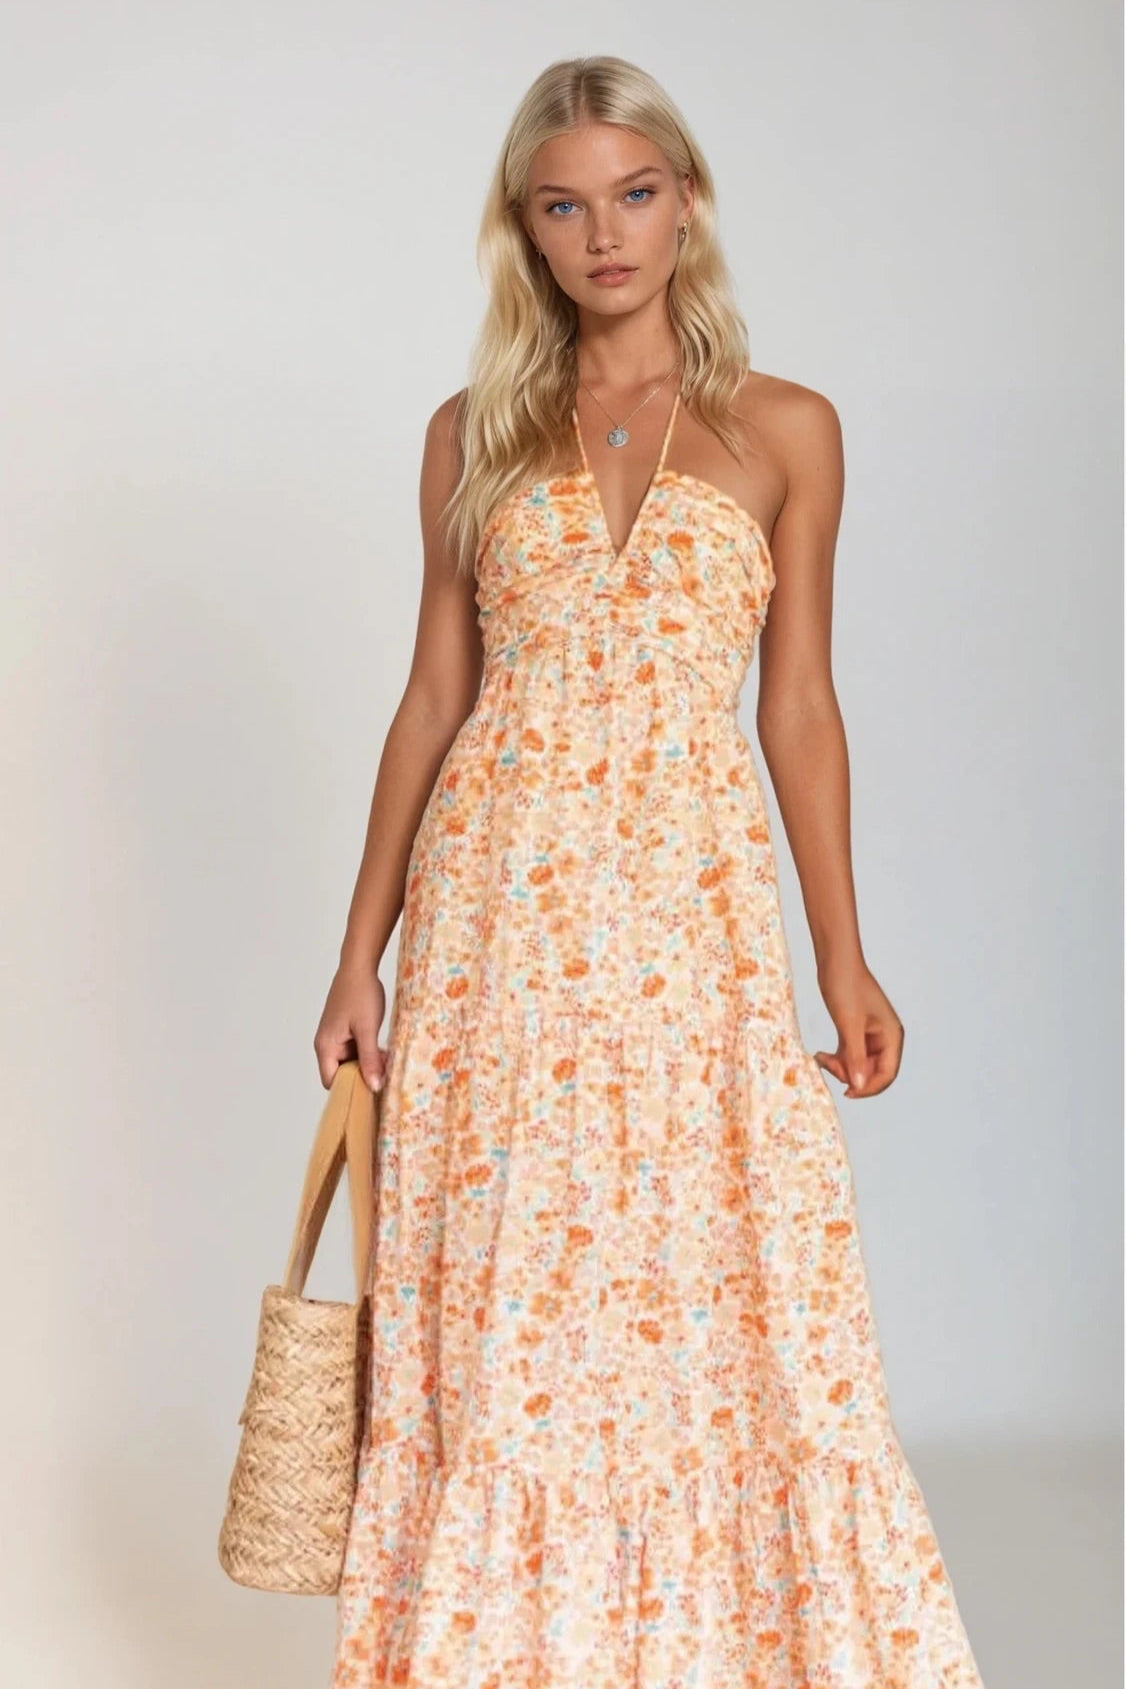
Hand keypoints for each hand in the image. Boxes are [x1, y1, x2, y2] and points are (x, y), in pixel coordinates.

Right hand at [313, 959, 388, 1092]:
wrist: (359, 967)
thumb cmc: (361, 994)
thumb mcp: (367, 1029)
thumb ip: (370, 1059)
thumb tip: (374, 1087)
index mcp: (325, 1047)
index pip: (331, 1082)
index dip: (349, 1090)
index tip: (371, 1093)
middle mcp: (327, 1045)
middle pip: (342, 1074)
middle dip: (362, 1076)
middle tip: (384, 1075)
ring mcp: (336, 1038)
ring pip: (351, 1062)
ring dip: (368, 1064)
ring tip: (386, 1062)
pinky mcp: (345, 1032)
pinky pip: (355, 1051)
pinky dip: (368, 1054)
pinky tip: (383, 1051)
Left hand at [812, 957, 903, 1098]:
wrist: (835, 960)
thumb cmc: (845, 986)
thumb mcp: (848, 1025)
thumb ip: (854, 1057)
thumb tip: (858, 1086)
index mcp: (891, 1036)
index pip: (887, 1074)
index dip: (868, 1088)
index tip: (846, 1092)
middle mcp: (885, 1037)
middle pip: (872, 1072)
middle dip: (851, 1075)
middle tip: (828, 1065)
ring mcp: (870, 1034)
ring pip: (859, 1065)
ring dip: (841, 1067)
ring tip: (821, 1059)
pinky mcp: (855, 1030)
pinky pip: (849, 1054)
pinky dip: (836, 1058)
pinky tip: (820, 1055)